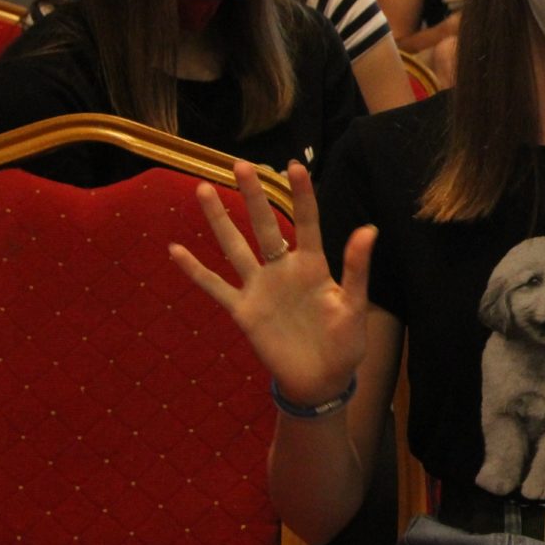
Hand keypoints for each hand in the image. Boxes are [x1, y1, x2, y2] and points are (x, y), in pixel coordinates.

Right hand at [168, 160, 377, 406]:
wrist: (321, 379)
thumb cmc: (344, 342)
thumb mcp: (355, 305)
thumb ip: (356, 268)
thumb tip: (369, 229)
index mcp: (313, 266)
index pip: (306, 222)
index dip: (301, 195)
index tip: (294, 166)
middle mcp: (283, 270)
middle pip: (264, 226)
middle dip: (253, 196)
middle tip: (240, 164)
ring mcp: (260, 288)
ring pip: (234, 247)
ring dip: (219, 221)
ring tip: (202, 189)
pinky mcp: (243, 311)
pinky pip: (215, 287)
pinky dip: (195, 271)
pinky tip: (175, 250)